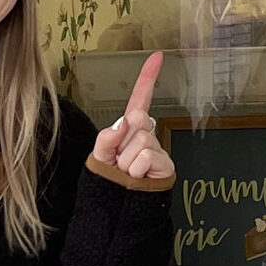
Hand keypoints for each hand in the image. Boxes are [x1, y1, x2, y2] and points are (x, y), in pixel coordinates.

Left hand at [92, 51, 174, 179]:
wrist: (120, 210)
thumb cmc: (111, 181)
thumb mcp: (100, 156)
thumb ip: (106, 138)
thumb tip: (122, 124)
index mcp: (131, 128)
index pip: (140, 98)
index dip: (148, 76)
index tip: (157, 56)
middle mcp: (147, 134)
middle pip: (136, 120)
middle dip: (122, 142)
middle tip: (121, 161)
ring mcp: (157, 148)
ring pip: (138, 142)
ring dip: (126, 161)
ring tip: (128, 174)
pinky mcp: (165, 164)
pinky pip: (144, 158)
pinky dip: (135, 170)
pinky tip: (137, 179)